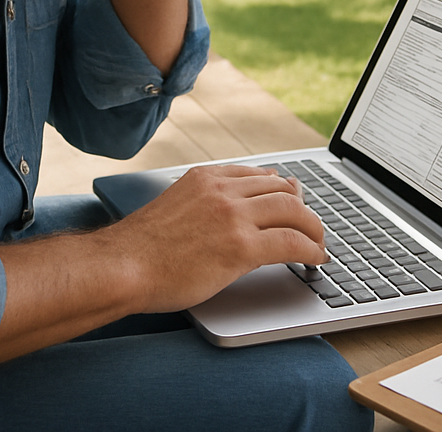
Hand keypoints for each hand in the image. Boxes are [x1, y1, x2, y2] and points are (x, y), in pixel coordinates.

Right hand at [101, 164, 327, 314]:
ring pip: (293, 211)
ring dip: (313, 228)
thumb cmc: (141, 247)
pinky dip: (311, 249)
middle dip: (302, 207)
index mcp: (206, 177)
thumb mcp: (175, 204)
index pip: (258, 175)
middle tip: (310, 225)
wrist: (123, 266)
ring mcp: (234, 216)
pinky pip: (291, 242)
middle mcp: (223, 190)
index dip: (281, 190)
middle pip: (282, 189)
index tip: (291, 202)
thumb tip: (234, 203)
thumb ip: (205, 200)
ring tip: (318, 243)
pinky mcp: (241, 247)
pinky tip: (316, 258)